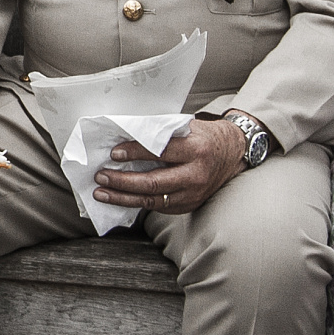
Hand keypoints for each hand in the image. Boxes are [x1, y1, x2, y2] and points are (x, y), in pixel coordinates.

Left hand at [90, 118, 240, 215]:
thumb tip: (125, 133)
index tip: (114, 153)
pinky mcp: (188, 205)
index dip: (135, 153)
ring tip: (102, 193)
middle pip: (153, 182)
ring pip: (152, 199)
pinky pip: (158, 206)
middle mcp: (196, 175)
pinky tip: (119, 199)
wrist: (231, 154)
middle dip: (123, 181)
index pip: (160, 152)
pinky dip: (136, 203)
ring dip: (123, 197)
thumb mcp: (187, 128)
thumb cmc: (204, 137)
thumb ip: (161, 132)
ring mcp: (193, 194)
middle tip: (102, 176)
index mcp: (196, 150)